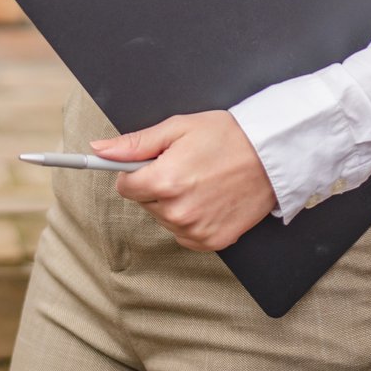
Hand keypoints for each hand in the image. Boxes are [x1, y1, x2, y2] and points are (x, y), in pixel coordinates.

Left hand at [97, 110, 277, 251]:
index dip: (137, 172)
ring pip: (165, 219)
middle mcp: (177, 211)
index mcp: (164, 181)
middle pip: (145, 203)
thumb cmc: (227, 136)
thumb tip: (99, 150)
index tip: (154, 163)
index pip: (124, 187)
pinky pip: (185, 235)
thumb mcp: (178, 128)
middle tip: (187, 167)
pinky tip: (209, 200)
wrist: (271, 155)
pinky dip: (192, 220)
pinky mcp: (212, 242)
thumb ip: (135, 143)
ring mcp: (195, 230)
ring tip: (202, 181)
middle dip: (158, 186)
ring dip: (175, 204)